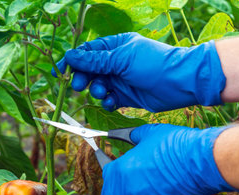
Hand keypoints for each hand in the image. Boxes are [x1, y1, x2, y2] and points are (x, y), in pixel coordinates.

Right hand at [52, 33, 225, 111]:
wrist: (180, 83)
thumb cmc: (153, 64)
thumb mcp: (121, 59)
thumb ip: (95, 60)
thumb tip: (71, 56)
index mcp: (115, 46)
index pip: (87, 52)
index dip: (72, 61)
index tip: (58, 71)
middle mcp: (116, 63)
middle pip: (90, 71)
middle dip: (83, 79)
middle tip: (80, 86)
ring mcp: (121, 80)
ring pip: (97, 86)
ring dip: (96, 91)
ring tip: (102, 92)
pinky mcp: (126, 96)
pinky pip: (108, 100)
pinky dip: (106, 102)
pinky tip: (111, 102)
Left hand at [101, 124, 236, 194]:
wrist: (200, 163)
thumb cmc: (175, 145)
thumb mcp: (149, 134)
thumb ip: (132, 136)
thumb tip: (126, 135)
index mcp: (118, 170)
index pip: (106, 173)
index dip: (113, 170)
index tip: (119, 169)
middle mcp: (122, 191)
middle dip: (117, 191)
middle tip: (129, 184)